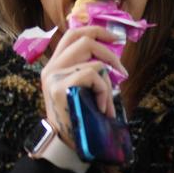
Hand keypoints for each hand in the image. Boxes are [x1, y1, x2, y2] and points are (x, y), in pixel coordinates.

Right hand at [39, 26, 127, 147]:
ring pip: (94, 61)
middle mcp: (51, 67)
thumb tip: (112, 53)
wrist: (67, 142)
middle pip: (84, 40)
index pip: (72, 34)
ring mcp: (54, 76)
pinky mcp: (62, 87)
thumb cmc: (80, 115)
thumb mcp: (83, 88)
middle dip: (110, 52)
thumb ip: (89, 68)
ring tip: (107, 101)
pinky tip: (102, 108)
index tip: (115, 38)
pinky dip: (105, 91)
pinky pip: (95, 76)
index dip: (95, 30)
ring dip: (109, 82)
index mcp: (55, 65)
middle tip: (122, 71)